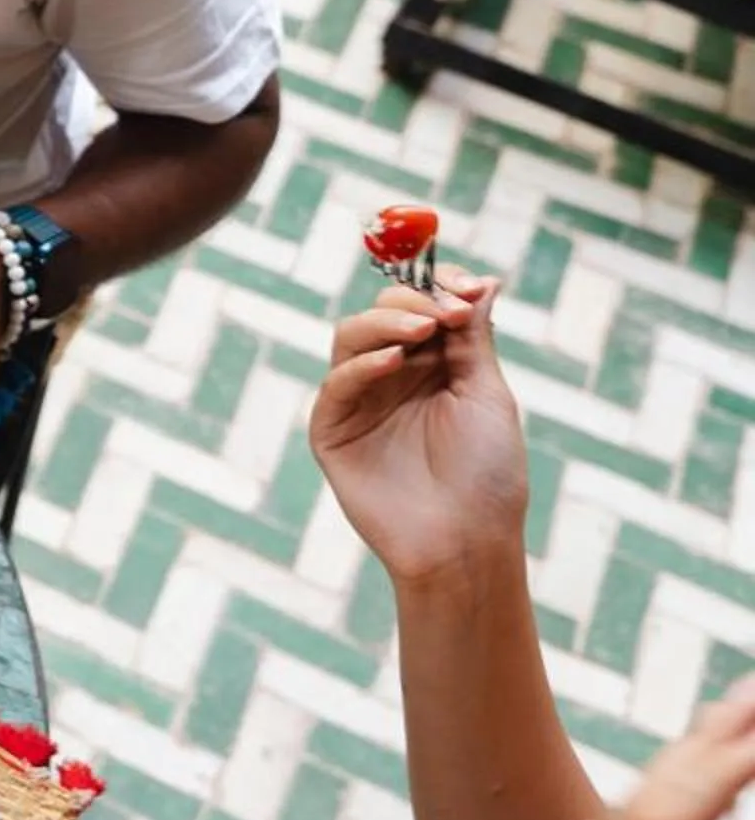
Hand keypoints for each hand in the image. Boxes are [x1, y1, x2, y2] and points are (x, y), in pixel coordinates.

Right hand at [308, 274, 528, 586]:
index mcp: (433, 366)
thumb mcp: (487, 394)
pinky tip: (396, 361)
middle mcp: (392, 377)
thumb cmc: (488, 474)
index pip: (422, 307)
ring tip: (423, 330)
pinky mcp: (332, 430)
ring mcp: (359, 402)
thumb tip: (484, 281)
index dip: (438, 287)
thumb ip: (474, 337)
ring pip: (351, 336)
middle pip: (382, 313)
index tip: (468, 286)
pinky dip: (363, 364)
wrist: (466, 539)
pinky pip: (337, 383)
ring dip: (386, 322)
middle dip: (413, 301)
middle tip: (445, 312)